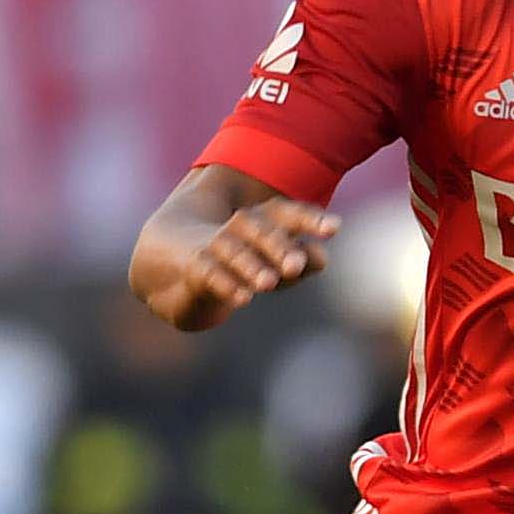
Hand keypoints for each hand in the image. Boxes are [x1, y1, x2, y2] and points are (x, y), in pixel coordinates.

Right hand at [148, 198, 335, 330]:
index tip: (334, 228)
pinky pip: (208, 272)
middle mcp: (239, 226)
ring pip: (234, 250)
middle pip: (261, 229)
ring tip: (269, 283)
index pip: (287, 214)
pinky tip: (242, 299)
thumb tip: (322, 258)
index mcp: (264, 220)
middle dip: (280, 247)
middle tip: (296, 267)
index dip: (310, 219)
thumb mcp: (274, 265)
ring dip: (252, 266)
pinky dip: (226, 284)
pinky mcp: (194, 266)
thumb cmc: (243, 266)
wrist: (178, 270)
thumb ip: (300, 262)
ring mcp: (214, 244)